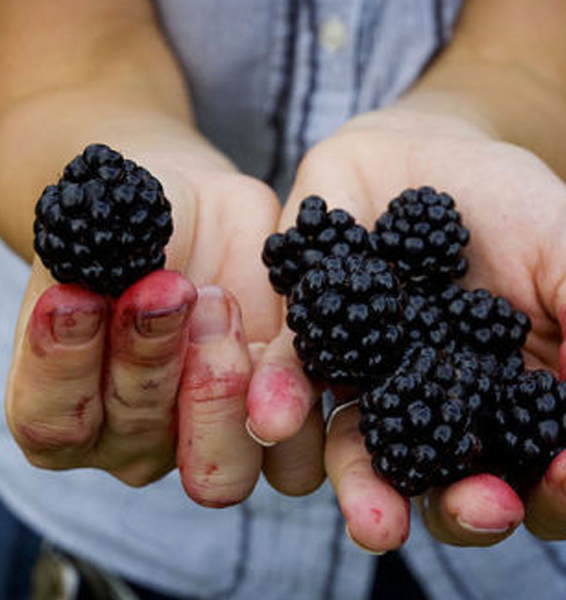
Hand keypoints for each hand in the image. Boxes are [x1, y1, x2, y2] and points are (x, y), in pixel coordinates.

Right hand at [5, 134, 283, 506]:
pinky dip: (292, 401)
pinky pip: (293, 455)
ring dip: (221, 388)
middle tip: (170, 289)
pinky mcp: (275, 425)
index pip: (54, 421)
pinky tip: (277, 341)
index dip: (64, 363)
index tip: (78, 296)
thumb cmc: (137, 236)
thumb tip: (101, 291)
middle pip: (139, 440)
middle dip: (151, 360)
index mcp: (69, 410)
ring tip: (219, 303)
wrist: (195, 218)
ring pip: (219, 471)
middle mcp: (136, 440)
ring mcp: (209, 444)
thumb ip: (97, 271)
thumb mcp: (109, 241)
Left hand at [247, 107, 565, 548]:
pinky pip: (291, 378)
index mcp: (499, 403)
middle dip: (462, 509)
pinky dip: (285, 396)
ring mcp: (364, 384)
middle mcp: (428, 409)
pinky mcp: (307, 346)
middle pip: (442, 486)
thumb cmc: (507, 205)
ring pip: (357, 453)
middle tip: (481, 512)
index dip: (563, 487)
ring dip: (362, 486)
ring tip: (372, 515)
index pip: (537, 471)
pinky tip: (280, 412)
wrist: (425, 155)